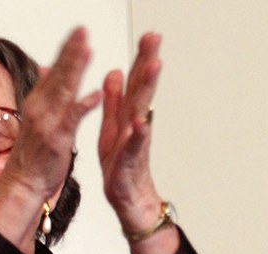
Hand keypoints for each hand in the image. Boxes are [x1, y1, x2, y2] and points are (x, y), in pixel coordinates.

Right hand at [0, 28, 102, 209]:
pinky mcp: (57, 139)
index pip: (55, 70)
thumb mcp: (38, 117)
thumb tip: (46, 67)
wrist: (22, 183)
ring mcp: (48, 123)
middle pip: (59, 74)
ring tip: (87, 50)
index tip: (79, 32)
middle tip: (82, 31)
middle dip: (71, 51)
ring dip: (76, 69)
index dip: (67, 49)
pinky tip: (95, 95)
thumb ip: (45, 91)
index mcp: (39, 102)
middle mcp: (41, 108)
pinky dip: (83, 106)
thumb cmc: (33, 154)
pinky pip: (72, 120)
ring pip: (64, 91)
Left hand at [99, 33, 163, 231]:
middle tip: (155, 41)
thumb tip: (112, 72)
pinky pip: (134, 147)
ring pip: (142, 112)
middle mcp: (135, 127)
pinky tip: (140, 121)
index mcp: (128, 117)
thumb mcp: (112, 129)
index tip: (149, 35)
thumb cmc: (121, 169)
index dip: (141, 58)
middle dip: (148, 63)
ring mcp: (135, 144)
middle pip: (143, 90)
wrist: (130, 203)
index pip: (136, 82)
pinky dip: (138, 134)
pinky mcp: (129, 164)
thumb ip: (113, 102)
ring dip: (147, 90)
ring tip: (152, 68)